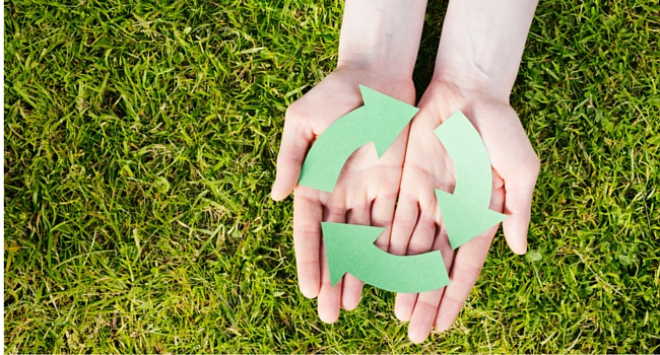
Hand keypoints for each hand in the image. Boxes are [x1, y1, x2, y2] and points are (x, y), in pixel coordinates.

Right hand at [272, 66, 415, 321]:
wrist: (376, 75)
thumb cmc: (334, 94)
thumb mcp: (303, 121)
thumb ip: (292, 159)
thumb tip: (277, 197)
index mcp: (314, 181)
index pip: (310, 230)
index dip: (309, 260)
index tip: (307, 290)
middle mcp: (340, 193)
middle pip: (336, 244)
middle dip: (332, 279)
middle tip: (329, 316)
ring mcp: (368, 191)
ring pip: (364, 241)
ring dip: (360, 273)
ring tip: (354, 304)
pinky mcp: (396, 184)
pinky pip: (394, 222)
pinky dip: (391, 249)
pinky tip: (389, 274)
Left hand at [388, 79, 538, 342]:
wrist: (468, 91)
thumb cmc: (502, 128)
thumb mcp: (521, 168)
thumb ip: (519, 208)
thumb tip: (521, 250)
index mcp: (481, 216)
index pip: (464, 266)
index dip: (453, 297)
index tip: (442, 327)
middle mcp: (452, 214)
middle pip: (434, 266)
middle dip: (424, 299)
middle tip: (413, 332)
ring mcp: (428, 200)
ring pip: (410, 248)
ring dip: (401, 280)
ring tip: (394, 311)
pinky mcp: (406, 182)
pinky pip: (392, 219)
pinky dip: (383, 245)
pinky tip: (375, 270)